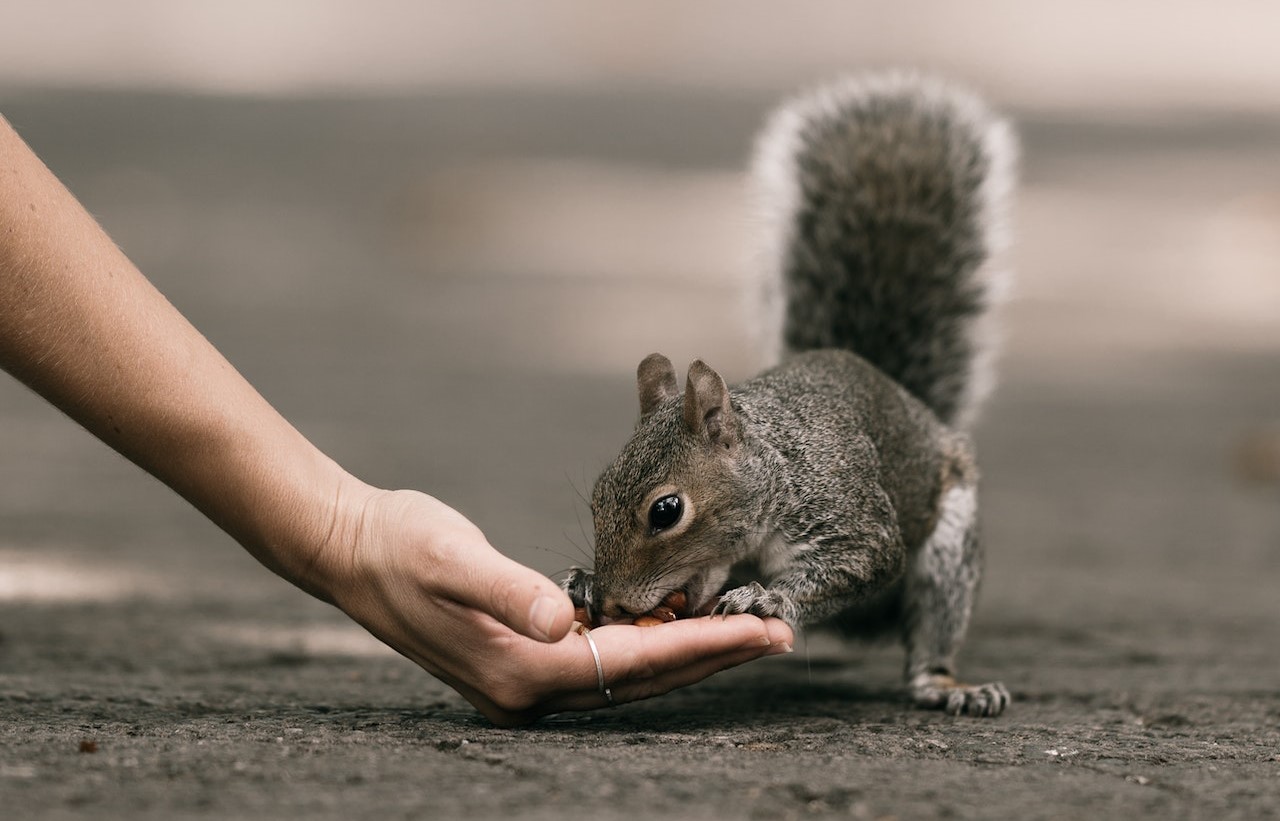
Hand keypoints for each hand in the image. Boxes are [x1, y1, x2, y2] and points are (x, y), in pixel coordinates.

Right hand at [320, 486, 794, 726]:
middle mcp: (528, 688)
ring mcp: (526, 677)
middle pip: (643, 677)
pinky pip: (604, 658)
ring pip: (629, 671)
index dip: (703, 643)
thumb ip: (508, 590)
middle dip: (714, 653)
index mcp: (520, 670)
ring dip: (689, 649)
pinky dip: (648, 642)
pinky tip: (677, 619)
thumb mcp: (451, 559)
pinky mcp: (524, 656)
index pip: (634, 662)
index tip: (764, 628)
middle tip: (780, 631)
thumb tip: (562, 620)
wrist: (351, 550)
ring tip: (747, 628)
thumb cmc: (400, 547)